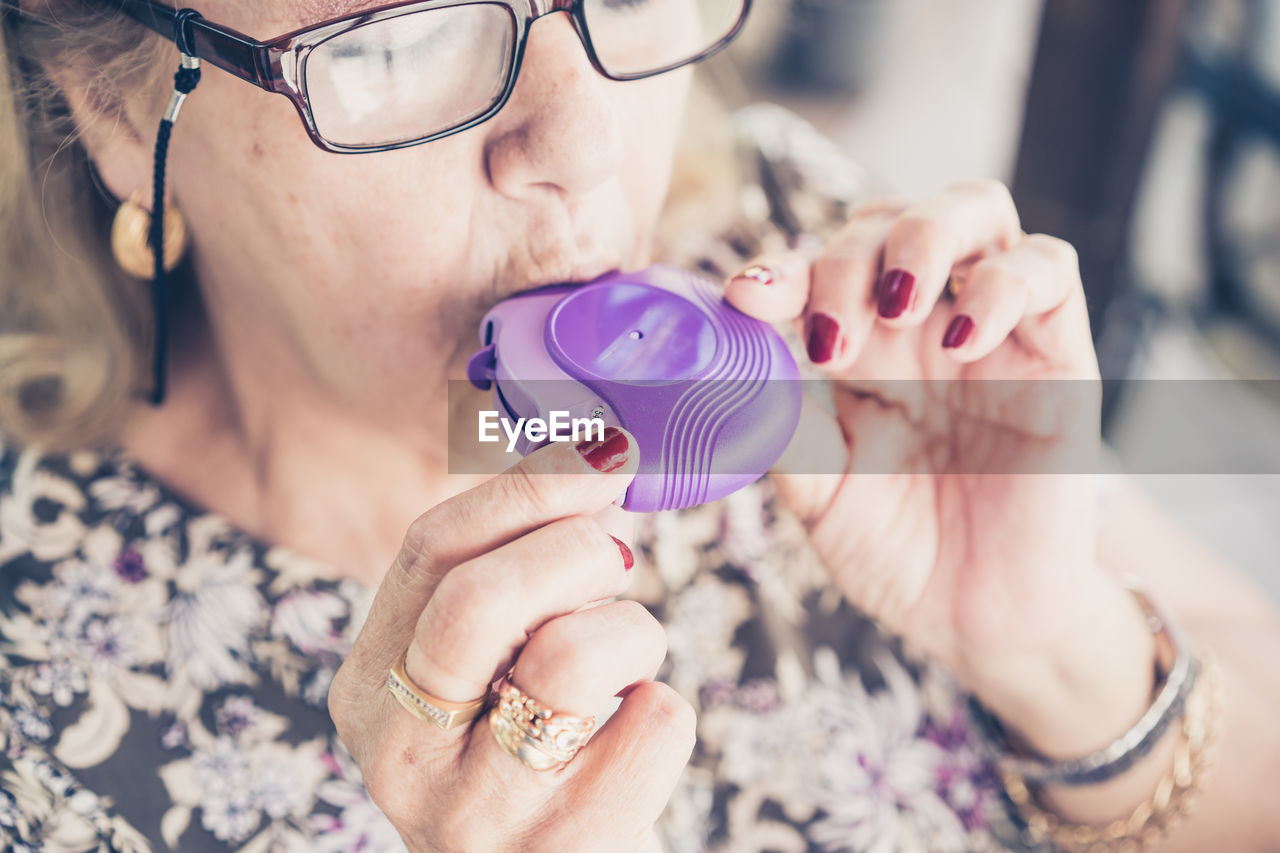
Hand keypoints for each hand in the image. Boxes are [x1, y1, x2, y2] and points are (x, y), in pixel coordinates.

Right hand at [328, 429, 692, 851]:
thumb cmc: (522, 755)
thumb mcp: (480, 670)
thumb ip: (509, 574)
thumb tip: (596, 460)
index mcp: (369, 689)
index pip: (429, 551)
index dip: (524, 485)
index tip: (598, 450)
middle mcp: (404, 755)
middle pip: (481, 598)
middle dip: (573, 547)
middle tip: (618, 556)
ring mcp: (480, 811)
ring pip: (572, 655)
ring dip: (630, 630)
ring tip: (626, 660)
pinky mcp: (566, 847)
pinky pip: (653, 726)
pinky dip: (665, 708)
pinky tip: (636, 730)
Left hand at [726, 181, 1154, 755]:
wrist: (975, 617)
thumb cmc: (895, 548)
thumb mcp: (820, 492)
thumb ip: (785, 431)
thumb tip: (731, 379)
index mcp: (858, 344)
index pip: (819, 267)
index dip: (782, 268)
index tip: (747, 297)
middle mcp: (921, 322)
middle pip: (891, 218)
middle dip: (850, 257)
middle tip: (831, 333)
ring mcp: (991, 329)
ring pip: (976, 209)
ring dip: (924, 238)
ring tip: (896, 312)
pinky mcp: (1060, 354)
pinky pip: (1050, 273)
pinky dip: (1002, 285)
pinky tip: (960, 341)